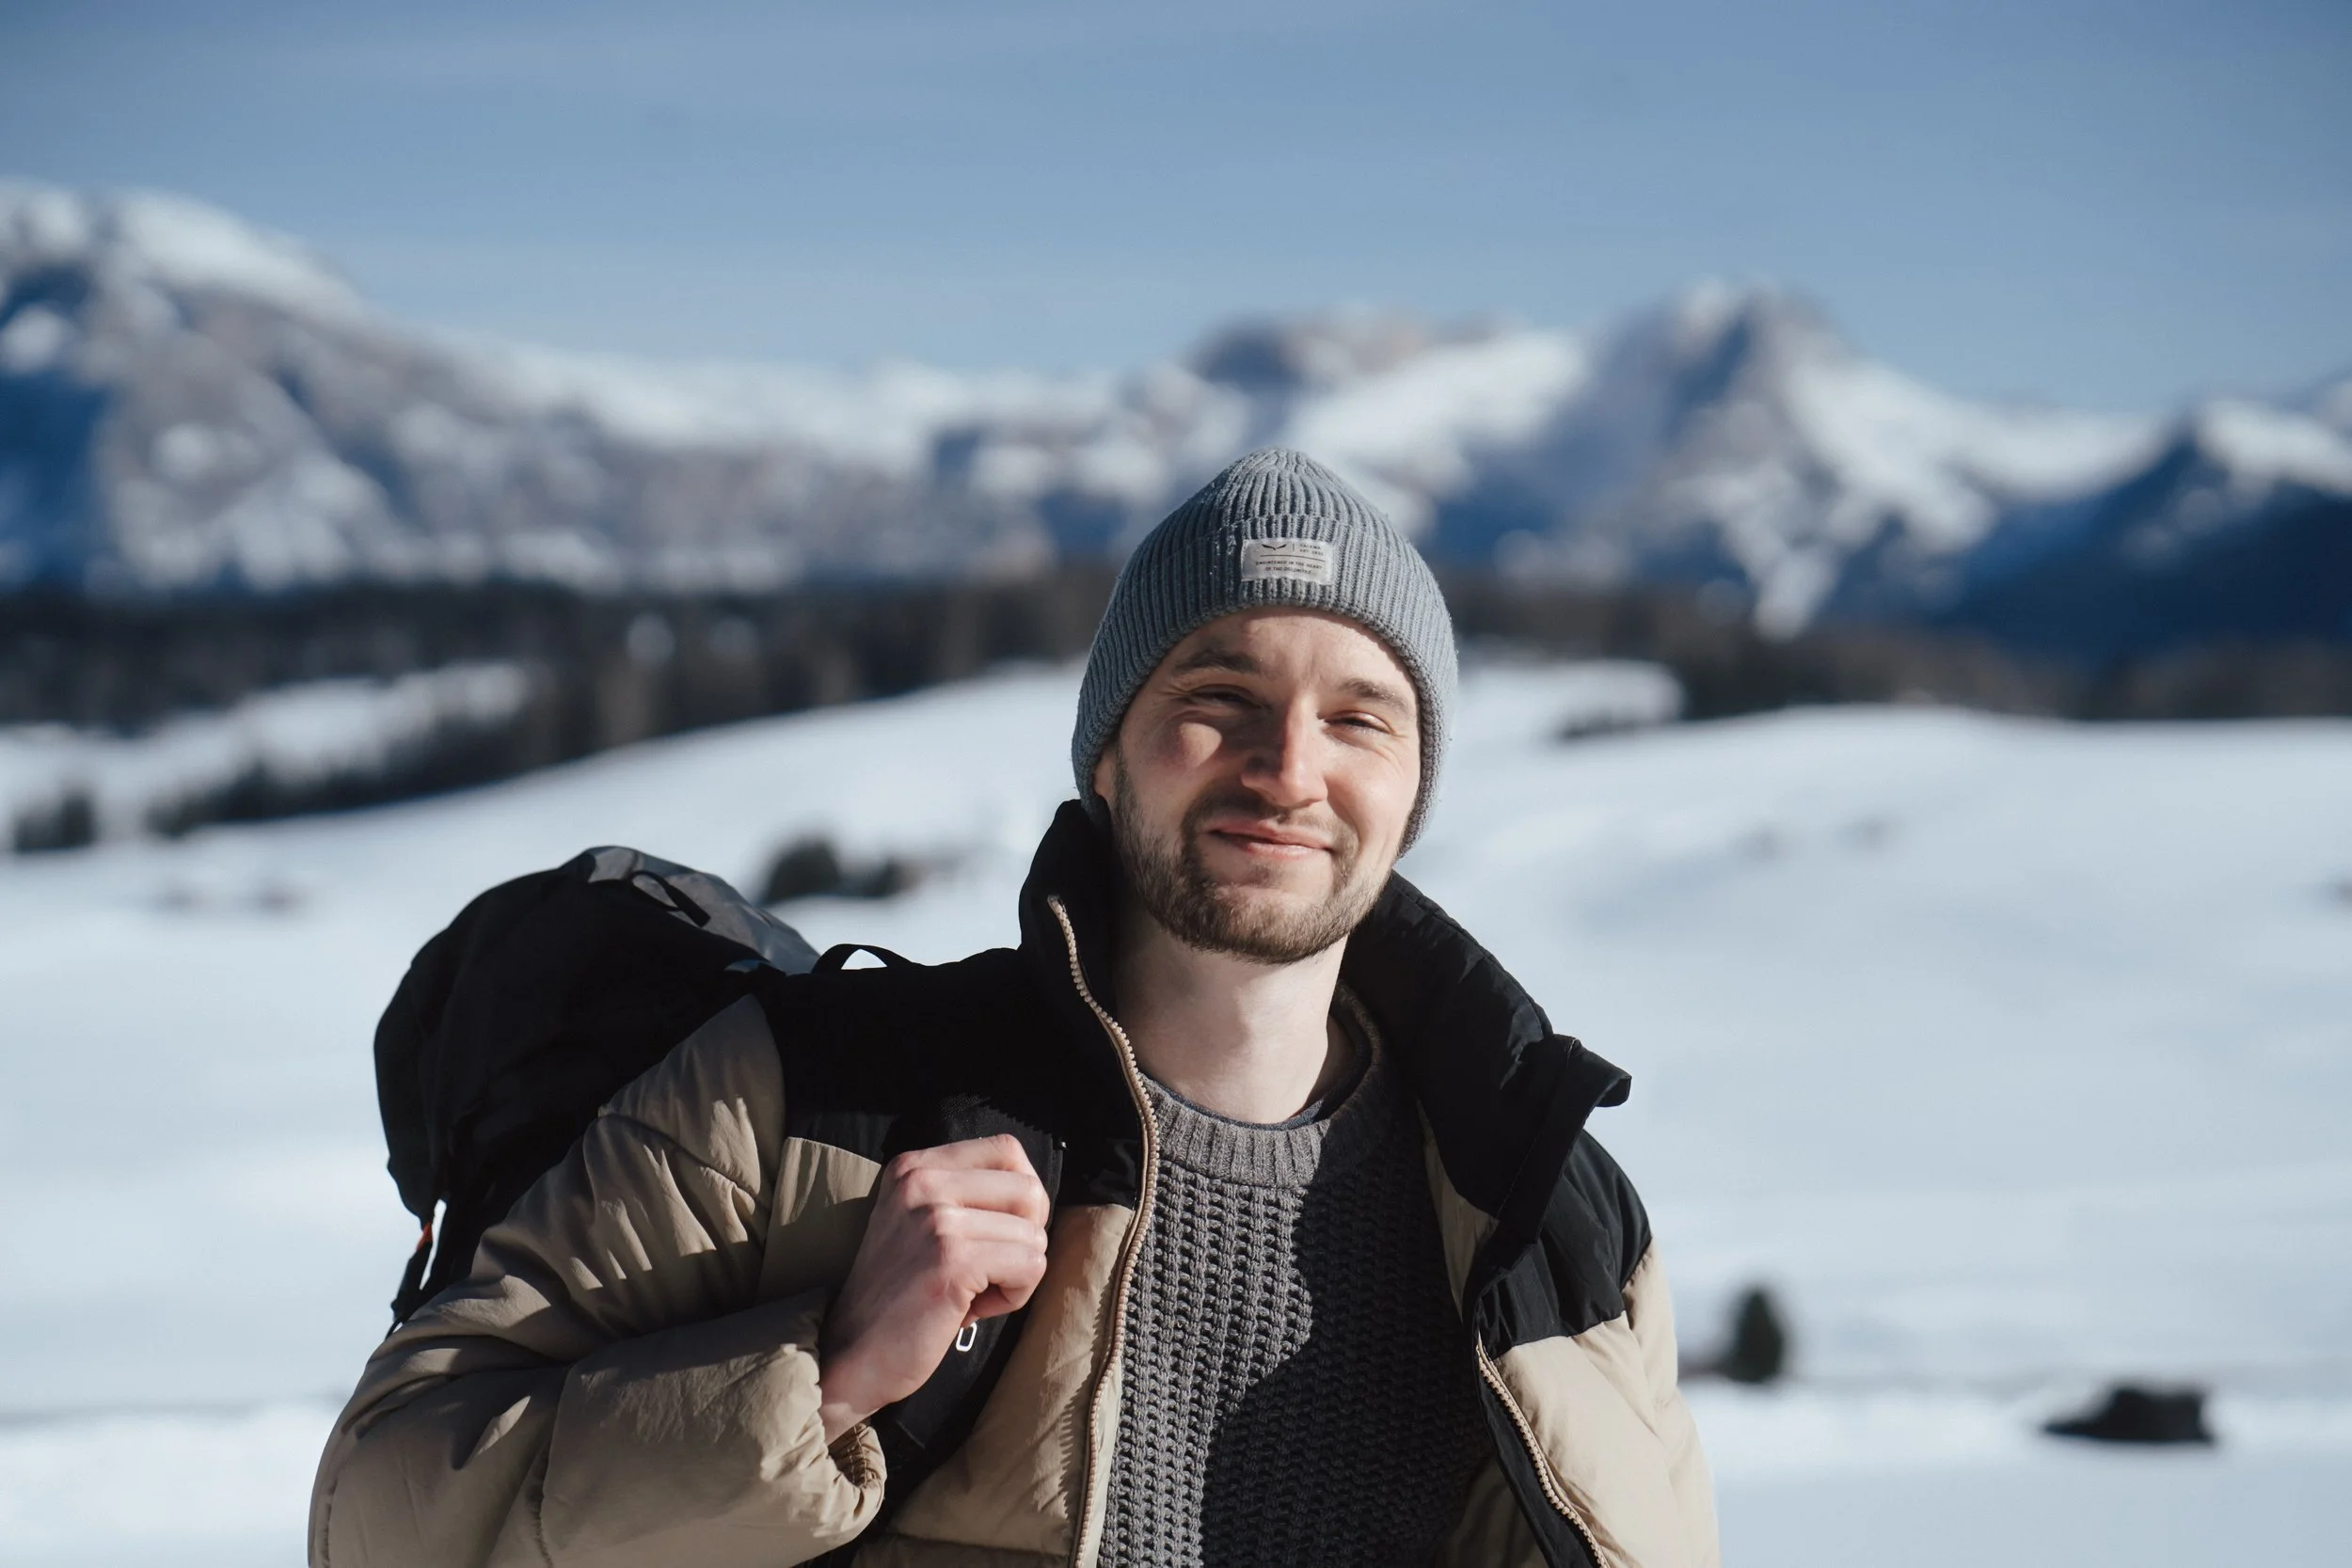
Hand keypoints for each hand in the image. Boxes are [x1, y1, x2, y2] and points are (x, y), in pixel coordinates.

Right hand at [815, 1134, 1050, 1443]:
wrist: (848, 1355)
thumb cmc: (899, 1297)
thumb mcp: (920, 1224)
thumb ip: (966, 1197)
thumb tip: (1038, 1196)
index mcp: (914, 1166)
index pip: (1007, 1150)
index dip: (1020, 1198)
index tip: (993, 1236)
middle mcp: (921, 1181)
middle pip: (1028, 1190)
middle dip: (1025, 1237)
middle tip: (986, 1271)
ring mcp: (936, 1218)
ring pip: (1034, 1233)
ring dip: (1016, 1273)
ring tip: (971, 1293)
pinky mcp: (953, 1259)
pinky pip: (1030, 1265)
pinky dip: (1014, 1296)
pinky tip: (972, 1309)